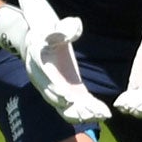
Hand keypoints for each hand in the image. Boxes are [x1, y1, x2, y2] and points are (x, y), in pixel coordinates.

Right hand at [14, 0, 112, 125]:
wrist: (38, 42)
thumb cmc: (49, 33)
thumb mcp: (54, 27)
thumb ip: (64, 28)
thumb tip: (75, 26)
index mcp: (38, 64)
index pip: (46, 80)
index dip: (56, 91)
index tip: (68, 98)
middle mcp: (43, 82)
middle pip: (55, 99)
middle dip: (72, 108)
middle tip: (89, 113)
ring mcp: (53, 90)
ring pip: (64, 108)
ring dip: (81, 114)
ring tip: (100, 115)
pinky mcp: (64, 94)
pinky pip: (73, 108)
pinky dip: (85, 112)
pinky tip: (102, 114)